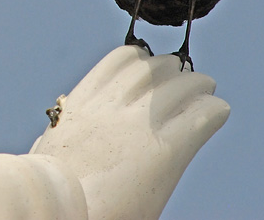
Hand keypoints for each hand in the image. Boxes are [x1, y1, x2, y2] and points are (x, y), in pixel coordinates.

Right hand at [31, 46, 228, 219]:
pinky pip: (202, 115)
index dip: (143, 62)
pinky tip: (216, 115)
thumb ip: (60, 135)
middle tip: (187, 85)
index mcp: (82, 104)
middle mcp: (111, 105)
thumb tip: (49, 138)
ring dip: (198, 87)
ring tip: (206, 95)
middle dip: (174, 73)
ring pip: (184, 84)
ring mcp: (138, 125)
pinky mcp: (166, 152)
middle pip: (156, 67)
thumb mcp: (47, 151)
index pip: (123, 59)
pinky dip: (213, 110)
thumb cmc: (53, 193)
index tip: (152, 73)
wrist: (59, 212)